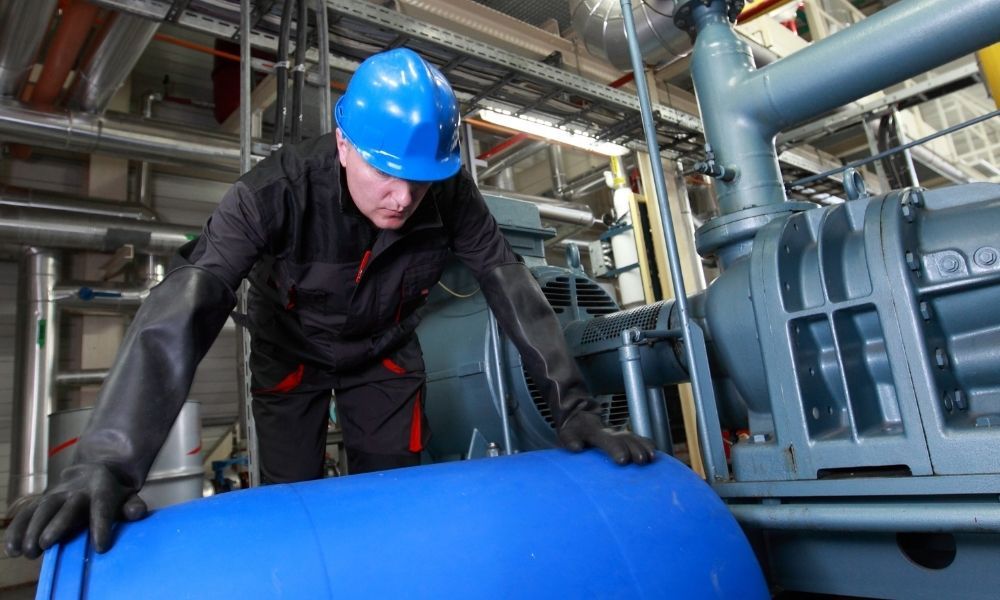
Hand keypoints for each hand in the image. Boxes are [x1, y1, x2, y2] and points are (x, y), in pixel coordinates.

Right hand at [4, 463, 147, 558]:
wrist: (93, 470)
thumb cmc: (112, 492)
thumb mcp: (127, 496)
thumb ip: (132, 506)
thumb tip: (138, 512)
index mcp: (102, 487)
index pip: (103, 507)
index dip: (102, 526)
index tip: (100, 547)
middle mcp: (77, 489)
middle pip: (67, 506)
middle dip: (56, 524)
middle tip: (47, 543)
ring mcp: (57, 493)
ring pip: (43, 508)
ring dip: (33, 529)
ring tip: (30, 551)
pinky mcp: (41, 499)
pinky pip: (26, 512)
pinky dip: (17, 529)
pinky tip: (12, 549)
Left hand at [558, 411, 656, 465]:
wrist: (579, 415)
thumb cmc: (573, 430)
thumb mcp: (566, 434)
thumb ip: (570, 440)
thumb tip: (576, 447)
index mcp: (595, 432)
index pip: (608, 440)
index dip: (616, 449)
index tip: (623, 460)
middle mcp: (610, 431)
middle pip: (625, 439)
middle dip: (635, 449)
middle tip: (641, 461)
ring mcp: (619, 432)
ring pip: (634, 438)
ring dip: (644, 447)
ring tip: (652, 458)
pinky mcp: (624, 435)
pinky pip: (638, 438)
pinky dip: (647, 444)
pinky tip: (654, 453)